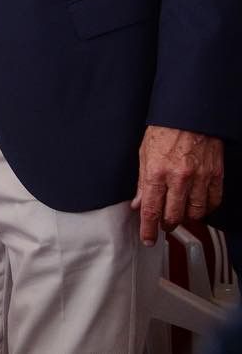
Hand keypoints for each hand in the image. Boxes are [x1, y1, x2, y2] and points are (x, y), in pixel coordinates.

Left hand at [131, 126, 223, 245]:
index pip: (151, 210)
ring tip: (180, 215)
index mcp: (157, 172)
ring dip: (186, 218)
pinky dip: (206, 209)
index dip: (148, 229)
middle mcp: (179, 177)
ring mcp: (200, 178)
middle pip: (174, 215)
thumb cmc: (165, 131)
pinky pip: (213, 202)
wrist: (189, 115)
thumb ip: (142, 182)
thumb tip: (138, 203)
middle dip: (166, 224)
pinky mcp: (215, 175)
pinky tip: (198, 207)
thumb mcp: (144, 154)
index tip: (147, 239)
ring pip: (195, 213)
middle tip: (163, 224)